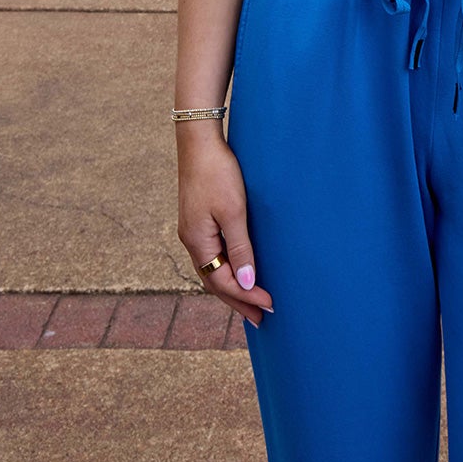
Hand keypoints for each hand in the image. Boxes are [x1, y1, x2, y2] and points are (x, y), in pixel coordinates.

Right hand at [177, 130, 274, 327]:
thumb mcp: (234, 212)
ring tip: (250, 302)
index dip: (247, 296)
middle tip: (260, 319)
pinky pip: (213, 255)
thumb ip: (240, 248)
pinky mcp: (198, 219)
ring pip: (212, 270)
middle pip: (214, 282)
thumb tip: (246, 283)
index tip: (270, 306)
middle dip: (238, 301)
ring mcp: (193, 230)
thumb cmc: (218, 173)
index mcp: (197, 243)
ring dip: (231, 288)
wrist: (199, 141)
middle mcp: (192, 241)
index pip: (223, 282)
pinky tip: (236, 269)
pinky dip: (225, 269)